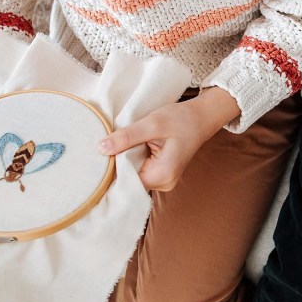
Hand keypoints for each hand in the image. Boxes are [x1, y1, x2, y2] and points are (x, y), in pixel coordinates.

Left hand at [98, 87, 240, 190]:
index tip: (103, 152)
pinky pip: (140, 172)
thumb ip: (127, 137)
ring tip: (124, 144)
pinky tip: (132, 148)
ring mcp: (164, 181)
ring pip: (133, 176)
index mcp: (163, 174)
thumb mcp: (152, 123)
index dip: (112, 168)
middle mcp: (164, 183)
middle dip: (118, 163)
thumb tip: (100, 149)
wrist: (201, 117)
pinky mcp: (162, 175)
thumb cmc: (181, 119)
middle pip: (129, 180)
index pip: (126, 181)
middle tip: (111, 144)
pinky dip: (133, 160)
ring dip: (126, 161)